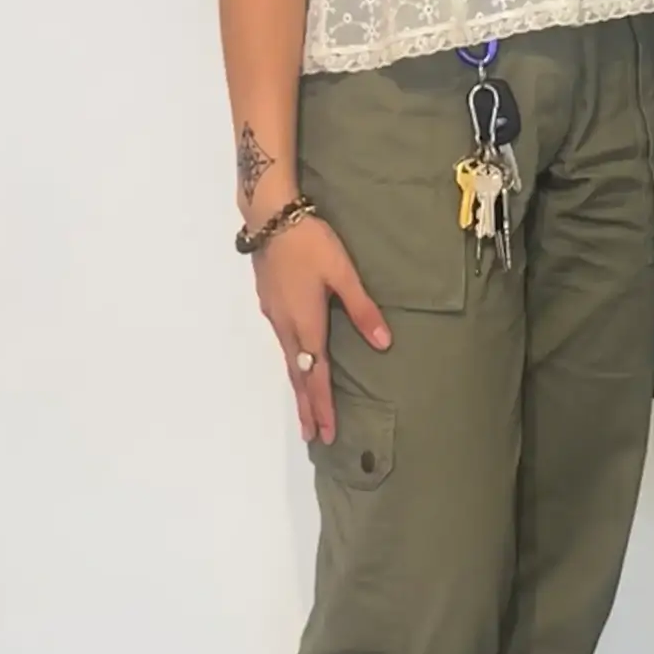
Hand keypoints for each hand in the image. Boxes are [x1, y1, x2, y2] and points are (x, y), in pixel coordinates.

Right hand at [251, 215, 391, 443]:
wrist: (270, 217)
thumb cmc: (311, 243)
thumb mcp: (343, 273)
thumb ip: (362, 309)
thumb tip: (383, 343)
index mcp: (306, 324)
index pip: (315, 375)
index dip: (322, 405)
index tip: (326, 433)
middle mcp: (286, 326)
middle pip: (297, 375)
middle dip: (307, 407)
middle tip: (313, 436)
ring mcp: (274, 315)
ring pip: (288, 360)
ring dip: (298, 387)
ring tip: (305, 409)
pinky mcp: (270, 303)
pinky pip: (283, 344)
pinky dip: (291, 364)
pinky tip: (296, 363)